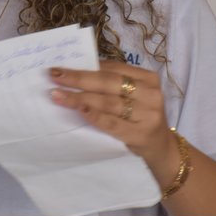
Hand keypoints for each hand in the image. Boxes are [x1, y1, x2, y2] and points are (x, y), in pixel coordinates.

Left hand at [49, 61, 172, 162]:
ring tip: (58, 95)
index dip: (86, 66)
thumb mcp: (134, 97)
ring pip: (108, 102)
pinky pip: (112, 123)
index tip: (61, 67)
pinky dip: (94, 116)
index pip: (112, 68)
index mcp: (148, 78)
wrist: (161, 149)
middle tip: (54, 76)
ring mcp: (148, 114)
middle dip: (78, 79)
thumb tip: (76, 71)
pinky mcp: (141, 134)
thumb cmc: (140, 119)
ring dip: (80, 98)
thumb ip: (113, 85)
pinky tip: (79, 110)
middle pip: (108, 83)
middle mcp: (151, 94)